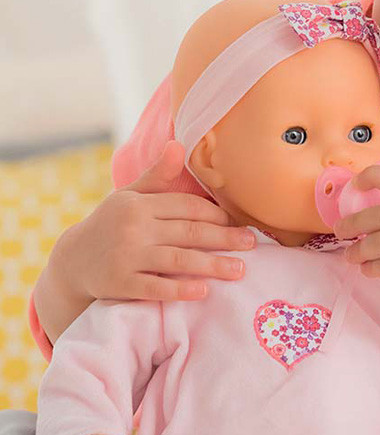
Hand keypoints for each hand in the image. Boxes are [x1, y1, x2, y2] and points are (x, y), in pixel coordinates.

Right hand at [55, 141, 255, 302]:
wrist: (72, 262)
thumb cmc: (111, 224)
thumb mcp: (130, 196)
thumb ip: (157, 175)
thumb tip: (178, 144)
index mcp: (140, 204)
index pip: (187, 206)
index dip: (216, 214)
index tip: (238, 222)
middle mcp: (133, 228)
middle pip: (189, 232)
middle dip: (225, 238)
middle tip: (252, 244)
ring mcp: (127, 257)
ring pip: (179, 260)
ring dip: (213, 265)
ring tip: (239, 270)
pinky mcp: (120, 284)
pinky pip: (156, 288)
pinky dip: (180, 289)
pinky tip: (203, 290)